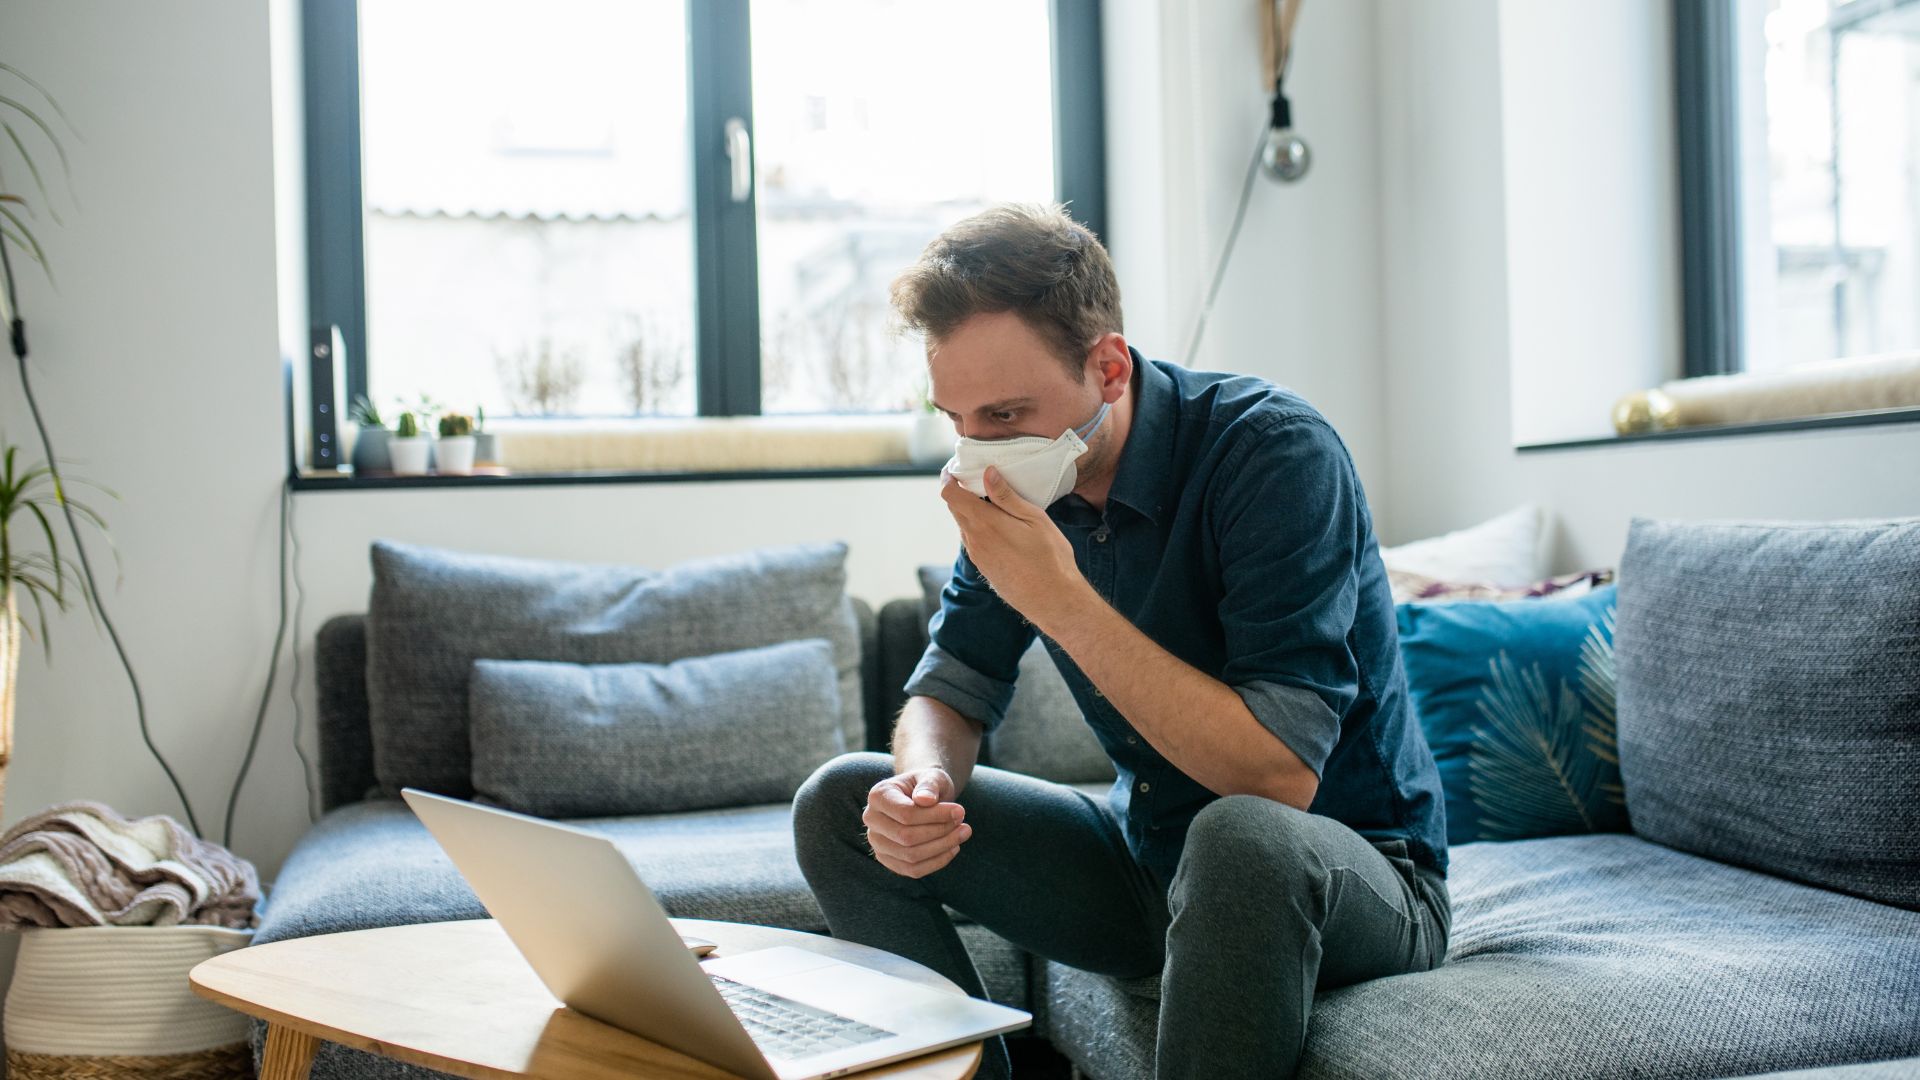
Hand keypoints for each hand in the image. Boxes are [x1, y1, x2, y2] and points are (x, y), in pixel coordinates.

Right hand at [862, 766, 971, 878]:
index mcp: (878, 796)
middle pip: (906, 837)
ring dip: (942, 848)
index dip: (935, 816)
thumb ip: (929, 785)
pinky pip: (913, 870)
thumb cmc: (927, 786)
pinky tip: (953, 848)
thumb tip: (926, 799)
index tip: (961, 811)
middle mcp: (871, 820)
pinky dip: (937, 862)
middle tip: (965, 825)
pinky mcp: (888, 860)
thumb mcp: (931, 777)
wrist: (922, 797)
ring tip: (963, 834)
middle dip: (940, 832)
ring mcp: (877, 843)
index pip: (906, 813)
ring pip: (910, 856)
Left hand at [939, 466, 1086, 629]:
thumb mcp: (1034, 519)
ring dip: (972, 511)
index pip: (950, 495)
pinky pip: (973, 541)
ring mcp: (977, 556)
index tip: (958, 469)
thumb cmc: (1050, 558)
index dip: (949, 478)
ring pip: (964, 525)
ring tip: (994, 502)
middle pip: (955, 508)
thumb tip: (987, 473)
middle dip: (961, 492)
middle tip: (979, 479)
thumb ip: (1007, 496)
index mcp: (984, 523)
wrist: (1052, 600)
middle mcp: (973, 540)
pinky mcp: (984, 567)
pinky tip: (1000, 527)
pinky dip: (979, 528)